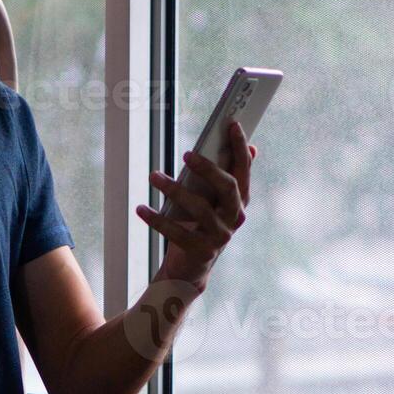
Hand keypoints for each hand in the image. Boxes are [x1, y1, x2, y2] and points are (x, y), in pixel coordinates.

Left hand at [136, 120, 258, 287]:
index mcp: (239, 201)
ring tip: (154, 176)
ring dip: (174, 189)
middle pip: (227, 187)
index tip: (231, 124)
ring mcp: (220, 236)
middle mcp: (234, 218)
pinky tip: (141, 208)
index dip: (240, 147)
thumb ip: (226, 176)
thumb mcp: (213, 200)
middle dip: (208, 168)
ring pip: (199, 208)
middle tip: (187, 154)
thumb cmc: (199, 226)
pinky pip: (177, 232)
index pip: (243, 170)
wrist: (190, 269)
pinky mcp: (201, 251)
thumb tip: (252, 147)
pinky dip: (156, 219)